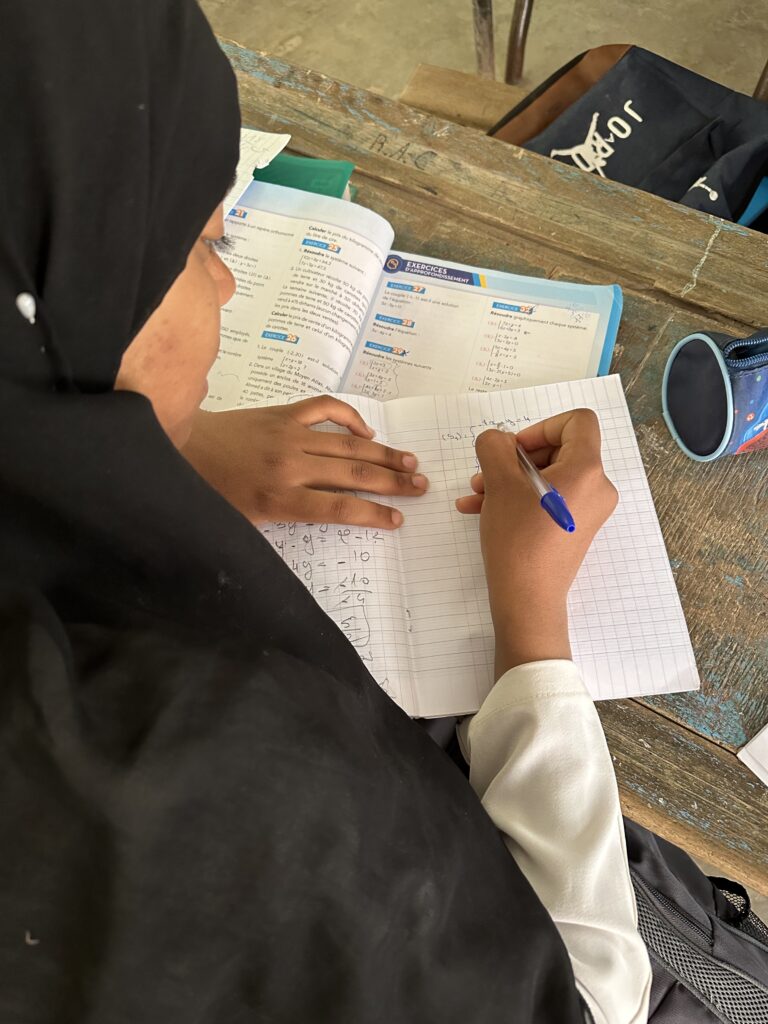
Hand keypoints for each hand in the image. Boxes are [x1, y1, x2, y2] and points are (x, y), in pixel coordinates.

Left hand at [181, 396, 427, 528]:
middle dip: (392, 483)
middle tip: (421, 487)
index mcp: (279, 498)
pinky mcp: (283, 414)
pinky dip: (351, 418)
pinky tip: (366, 433)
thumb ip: (284, 521)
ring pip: (348, 445)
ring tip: (410, 463)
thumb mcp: (244, 522)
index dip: (374, 514)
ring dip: (383, 454)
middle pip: (353, 475)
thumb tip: (326, 521)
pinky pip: (326, 409)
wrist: (179, 447)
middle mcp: (290, 465)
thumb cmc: (210, 492)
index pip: (339, 508)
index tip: (398, 519)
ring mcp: (289, 435)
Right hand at [456, 409, 617, 676]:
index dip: (542, 427)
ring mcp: (589, 511)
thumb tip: (497, 441)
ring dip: (510, 479)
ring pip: (548, 477)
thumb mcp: (499, 483)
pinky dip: (519, 499)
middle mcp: (597, 487)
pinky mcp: (576, 530)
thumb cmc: (518, 538)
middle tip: (487, 474)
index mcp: (588, 469)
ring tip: (478, 494)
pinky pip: (549, 500)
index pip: (577, 421)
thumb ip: (495, 447)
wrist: (528, 599)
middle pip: (559, 449)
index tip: (514, 450)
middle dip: (516, 458)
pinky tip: (481, 509)